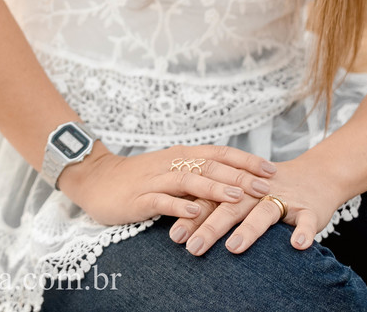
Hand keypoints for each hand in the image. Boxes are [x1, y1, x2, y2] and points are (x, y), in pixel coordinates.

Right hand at [62, 144, 277, 226]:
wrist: (95, 180)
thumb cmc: (138, 178)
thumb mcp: (170, 171)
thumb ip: (197, 174)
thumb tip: (234, 181)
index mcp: (180, 155)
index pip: (218, 153)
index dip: (245, 161)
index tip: (271, 169)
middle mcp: (170, 164)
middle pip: (209, 166)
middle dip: (239, 176)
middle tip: (266, 187)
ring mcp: (154, 180)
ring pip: (188, 181)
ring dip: (214, 189)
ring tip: (236, 197)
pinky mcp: (139, 198)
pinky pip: (161, 201)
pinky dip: (179, 206)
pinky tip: (195, 212)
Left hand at [169, 155, 347, 255]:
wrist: (316, 174)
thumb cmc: (268, 189)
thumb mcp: (239, 194)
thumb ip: (213, 207)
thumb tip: (177, 230)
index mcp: (237, 188)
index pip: (210, 201)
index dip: (191, 217)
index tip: (174, 236)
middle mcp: (257, 192)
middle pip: (230, 207)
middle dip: (210, 227)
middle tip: (193, 248)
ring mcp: (284, 199)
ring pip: (264, 213)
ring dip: (249, 230)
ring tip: (233, 247)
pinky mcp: (310, 209)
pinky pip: (307, 220)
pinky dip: (303, 231)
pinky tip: (298, 245)